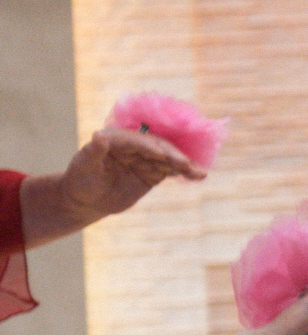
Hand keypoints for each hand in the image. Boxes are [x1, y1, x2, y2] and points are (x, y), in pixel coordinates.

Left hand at [59, 127, 206, 222]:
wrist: (87, 199)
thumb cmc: (81, 179)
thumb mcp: (84, 166)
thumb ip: (93, 151)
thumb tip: (99, 136)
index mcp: (117, 138)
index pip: (136, 140)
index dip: (148, 147)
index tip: (160, 155)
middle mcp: (135, 145)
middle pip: (158, 147)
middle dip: (172, 155)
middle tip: (184, 165)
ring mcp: (147, 158)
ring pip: (169, 159)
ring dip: (185, 165)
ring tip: (199, 173)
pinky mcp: (154, 172)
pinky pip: (172, 170)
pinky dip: (186, 173)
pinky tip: (200, 176)